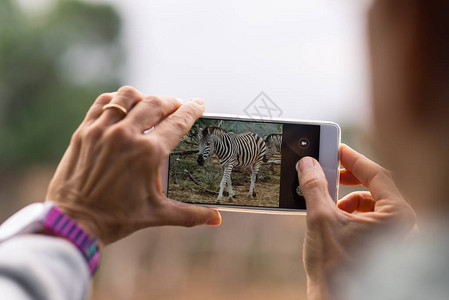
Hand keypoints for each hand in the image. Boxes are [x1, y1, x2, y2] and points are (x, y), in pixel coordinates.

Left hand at [46, 86, 220, 246]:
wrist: (73, 223)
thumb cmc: (117, 219)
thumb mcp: (157, 214)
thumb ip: (191, 214)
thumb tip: (217, 219)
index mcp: (148, 153)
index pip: (178, 122)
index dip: (192, 110)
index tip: (199, 104)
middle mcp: (126, 135)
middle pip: (156, 103)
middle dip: (172, 102)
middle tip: (178, 107)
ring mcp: (102, 130)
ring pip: (129, 96)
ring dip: (145, 97)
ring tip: (151, 106)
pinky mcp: (84, 131)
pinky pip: (104, 102)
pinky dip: (117, 100)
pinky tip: (124, 108)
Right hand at [298, 144, 415, 298]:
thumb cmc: (336, 268)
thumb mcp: (321, 219)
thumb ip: (315, 186)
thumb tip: (308, 164)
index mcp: (398, 216)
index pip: (377, 174)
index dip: (353, 159)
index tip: (337, 148)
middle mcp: (402, 226)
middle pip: (376, 188)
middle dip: (349, 180)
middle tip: (330, 173)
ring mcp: (394, 237)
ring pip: (372, 203)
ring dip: (347, 199)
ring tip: (328, 205)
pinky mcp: (384, 246)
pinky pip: (370, 218)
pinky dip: (351, 213)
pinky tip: (334, 220)